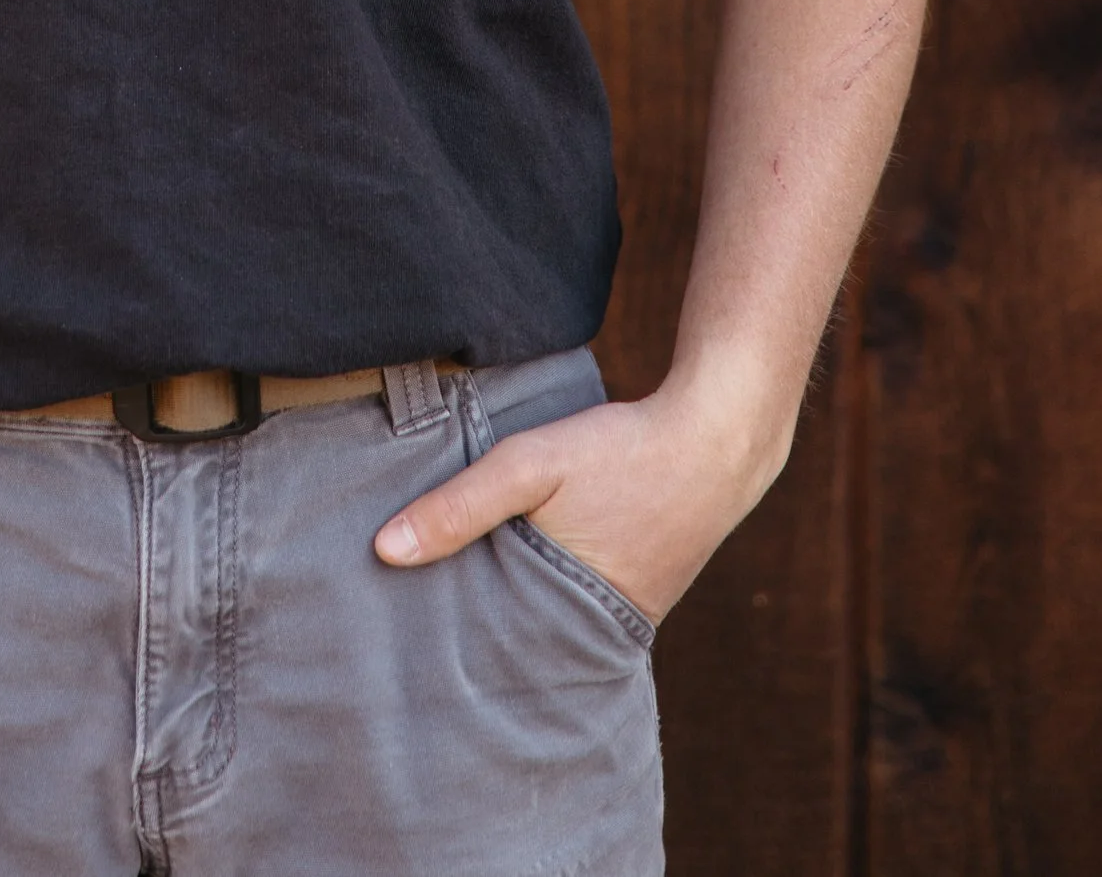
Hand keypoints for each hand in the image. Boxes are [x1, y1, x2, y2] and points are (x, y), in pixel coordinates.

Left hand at [372, 380, 783, 623]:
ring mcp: (618, 618)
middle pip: (514, 649)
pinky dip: (539, 590)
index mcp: (568, 624)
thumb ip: (461, 505)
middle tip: (404, 634)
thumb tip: (384, 550)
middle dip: (471, 642)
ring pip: (542, 624)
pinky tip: (508, 570)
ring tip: (442, 603)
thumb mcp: (532, 466)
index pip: (491, 663)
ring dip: (505, 611)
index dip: (447, 659)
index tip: (396, 654)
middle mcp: (596, 637)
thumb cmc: (621, 454)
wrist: (717, 438)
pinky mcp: (631, 592)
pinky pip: (571, 603)